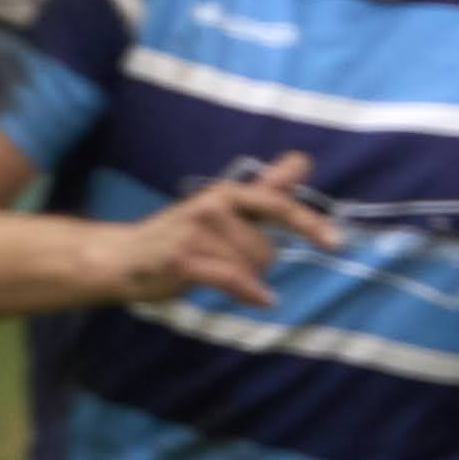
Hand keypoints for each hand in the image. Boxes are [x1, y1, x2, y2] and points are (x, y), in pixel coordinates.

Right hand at [103, 152, 339, 309]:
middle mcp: (215, 206)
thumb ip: (264, 188)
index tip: (335, 241)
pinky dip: (250, 293)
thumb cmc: (178, 235)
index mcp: (227, 193)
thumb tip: (303, 160)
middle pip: (266, 249)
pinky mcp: (185, 260)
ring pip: (250, 267)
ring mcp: (198, 233)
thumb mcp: (222, 207)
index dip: (308, 222)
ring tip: (215, 275)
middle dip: (256, 264)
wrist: (123, 258)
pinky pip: (234, 280)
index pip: (277, 203)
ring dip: (244, 279)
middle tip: (225, 263)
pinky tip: (260, 299)